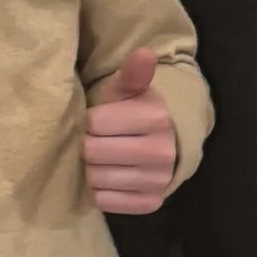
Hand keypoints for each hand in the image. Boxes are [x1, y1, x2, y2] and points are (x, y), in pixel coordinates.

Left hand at [85, 47, 180, 216]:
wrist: (165, 147)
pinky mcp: (151, 203)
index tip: (101, 122)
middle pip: (92, 151)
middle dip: (90, 145)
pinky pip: (105, 201)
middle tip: (101, 142)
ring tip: (105, 160)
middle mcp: (161, 152)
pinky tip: (112, 178)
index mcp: (155, 118)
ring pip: (96, 178)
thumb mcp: (129, 91)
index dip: (91, 122)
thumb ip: (132, 74)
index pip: (94, 123)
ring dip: (93, 169)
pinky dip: (101, 191)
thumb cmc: (134, 113)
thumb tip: (144, 53)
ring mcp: (157, 180)